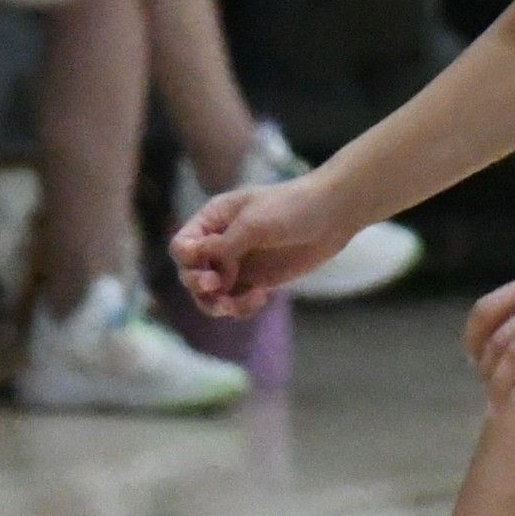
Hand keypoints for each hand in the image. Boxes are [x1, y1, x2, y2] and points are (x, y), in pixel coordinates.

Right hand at [170, 180, 351, 318]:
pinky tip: (260, 298)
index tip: (209, 269)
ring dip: (217, 304)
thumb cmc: (292, 208)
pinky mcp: (254, 280)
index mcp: (213, 220)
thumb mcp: (254, 223)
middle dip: (200, 285)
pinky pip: (234, 302)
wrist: (332, 216)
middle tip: (217, 287)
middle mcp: (219, 243)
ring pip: (209, 294)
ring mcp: (236, 264)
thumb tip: (196, 259)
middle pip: (190, 273)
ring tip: (235, 306)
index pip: (182, 246)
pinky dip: (240, 307)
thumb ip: (223, 244)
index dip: (188, 262)